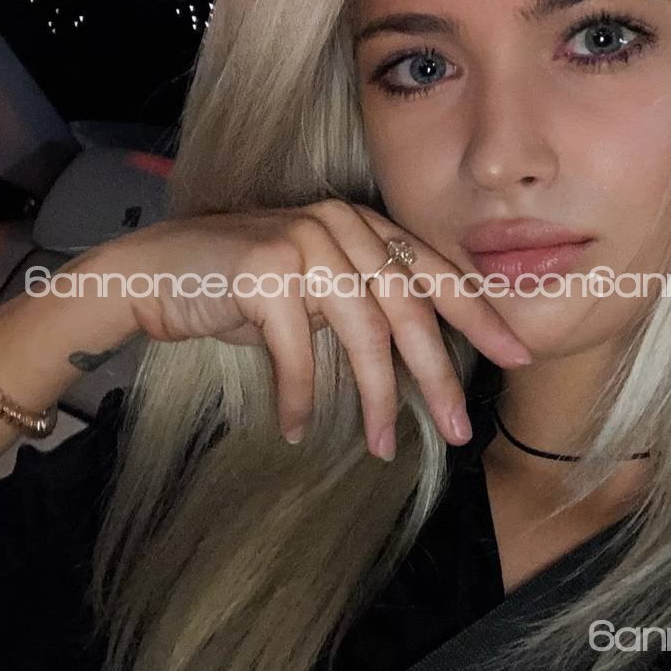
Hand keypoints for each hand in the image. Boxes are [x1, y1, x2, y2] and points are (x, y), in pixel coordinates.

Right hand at [104, 199, 531, 458]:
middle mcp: (341, 224)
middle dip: (438, 377)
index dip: (479, 317)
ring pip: (363, 335)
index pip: (435, 273)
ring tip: (384, 446)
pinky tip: (295, 430)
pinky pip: (298, 352)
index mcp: (363, 225)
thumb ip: (366, 309)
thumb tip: (424, 366)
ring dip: (377, 401)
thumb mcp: (317, 292)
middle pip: (409, 310)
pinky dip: (300, 398)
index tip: (517, 356)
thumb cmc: (241, 289)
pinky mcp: (265, 269)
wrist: (153, 274)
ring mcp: (304, 241)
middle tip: (458, 431)